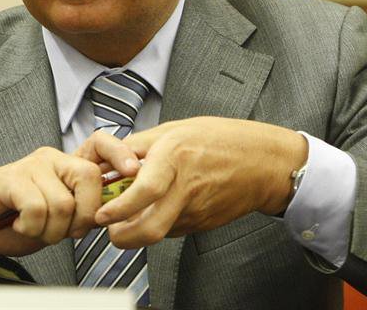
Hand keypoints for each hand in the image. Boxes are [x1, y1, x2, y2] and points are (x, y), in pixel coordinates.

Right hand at [0, 146, 131, 255]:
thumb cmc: (10, 222)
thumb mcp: (54, 223)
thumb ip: (80, 214)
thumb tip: (110, 213)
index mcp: (65, 167)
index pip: (100, 144)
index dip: (120, 154)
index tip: (134, 172)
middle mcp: (51, 159)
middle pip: (89, 177)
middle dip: (83, 215)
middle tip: (64, 231)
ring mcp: (31, 165)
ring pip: (63, 203)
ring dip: (50, 230)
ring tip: (32, 228)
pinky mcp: (11, 178)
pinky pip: (37, 208)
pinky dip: (30, 227)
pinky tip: (18, 224)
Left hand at [75, 118, 307, 248]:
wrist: (264, 162)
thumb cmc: (221, 138)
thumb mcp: (174, 128)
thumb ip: (140, 145)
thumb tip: (111, 158)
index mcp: (175, 158)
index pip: (143, 191)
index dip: (119, 208)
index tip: (102, 214)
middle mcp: (186, 188)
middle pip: (150, 229)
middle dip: (123, 238)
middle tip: (110, 230)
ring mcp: (197, 210)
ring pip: (159, 232)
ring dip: (139, 230)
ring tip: (130, 215)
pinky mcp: (204, 224)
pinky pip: (174, 229)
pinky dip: (160, 224)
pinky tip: (160, 208)